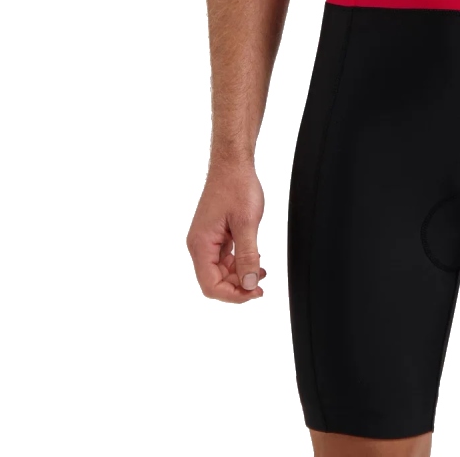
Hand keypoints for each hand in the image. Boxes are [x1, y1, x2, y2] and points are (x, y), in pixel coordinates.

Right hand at [186, 160, 265, 301]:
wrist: (233, 164)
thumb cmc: (237, 186)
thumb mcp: (247, 223)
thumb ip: (248, 255)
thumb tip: (248, 284)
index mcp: (201, 244)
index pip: (210, 285)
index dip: (232, 295)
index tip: (254, 293)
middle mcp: (199, 245)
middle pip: (214, 281)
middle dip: (237, 286)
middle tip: (260, 285)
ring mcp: (206, 240)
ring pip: (219, 271)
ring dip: (239, 275)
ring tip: (260, 271)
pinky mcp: (214, 234)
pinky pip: (223, 258)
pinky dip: (238, 262)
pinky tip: (253, 259)